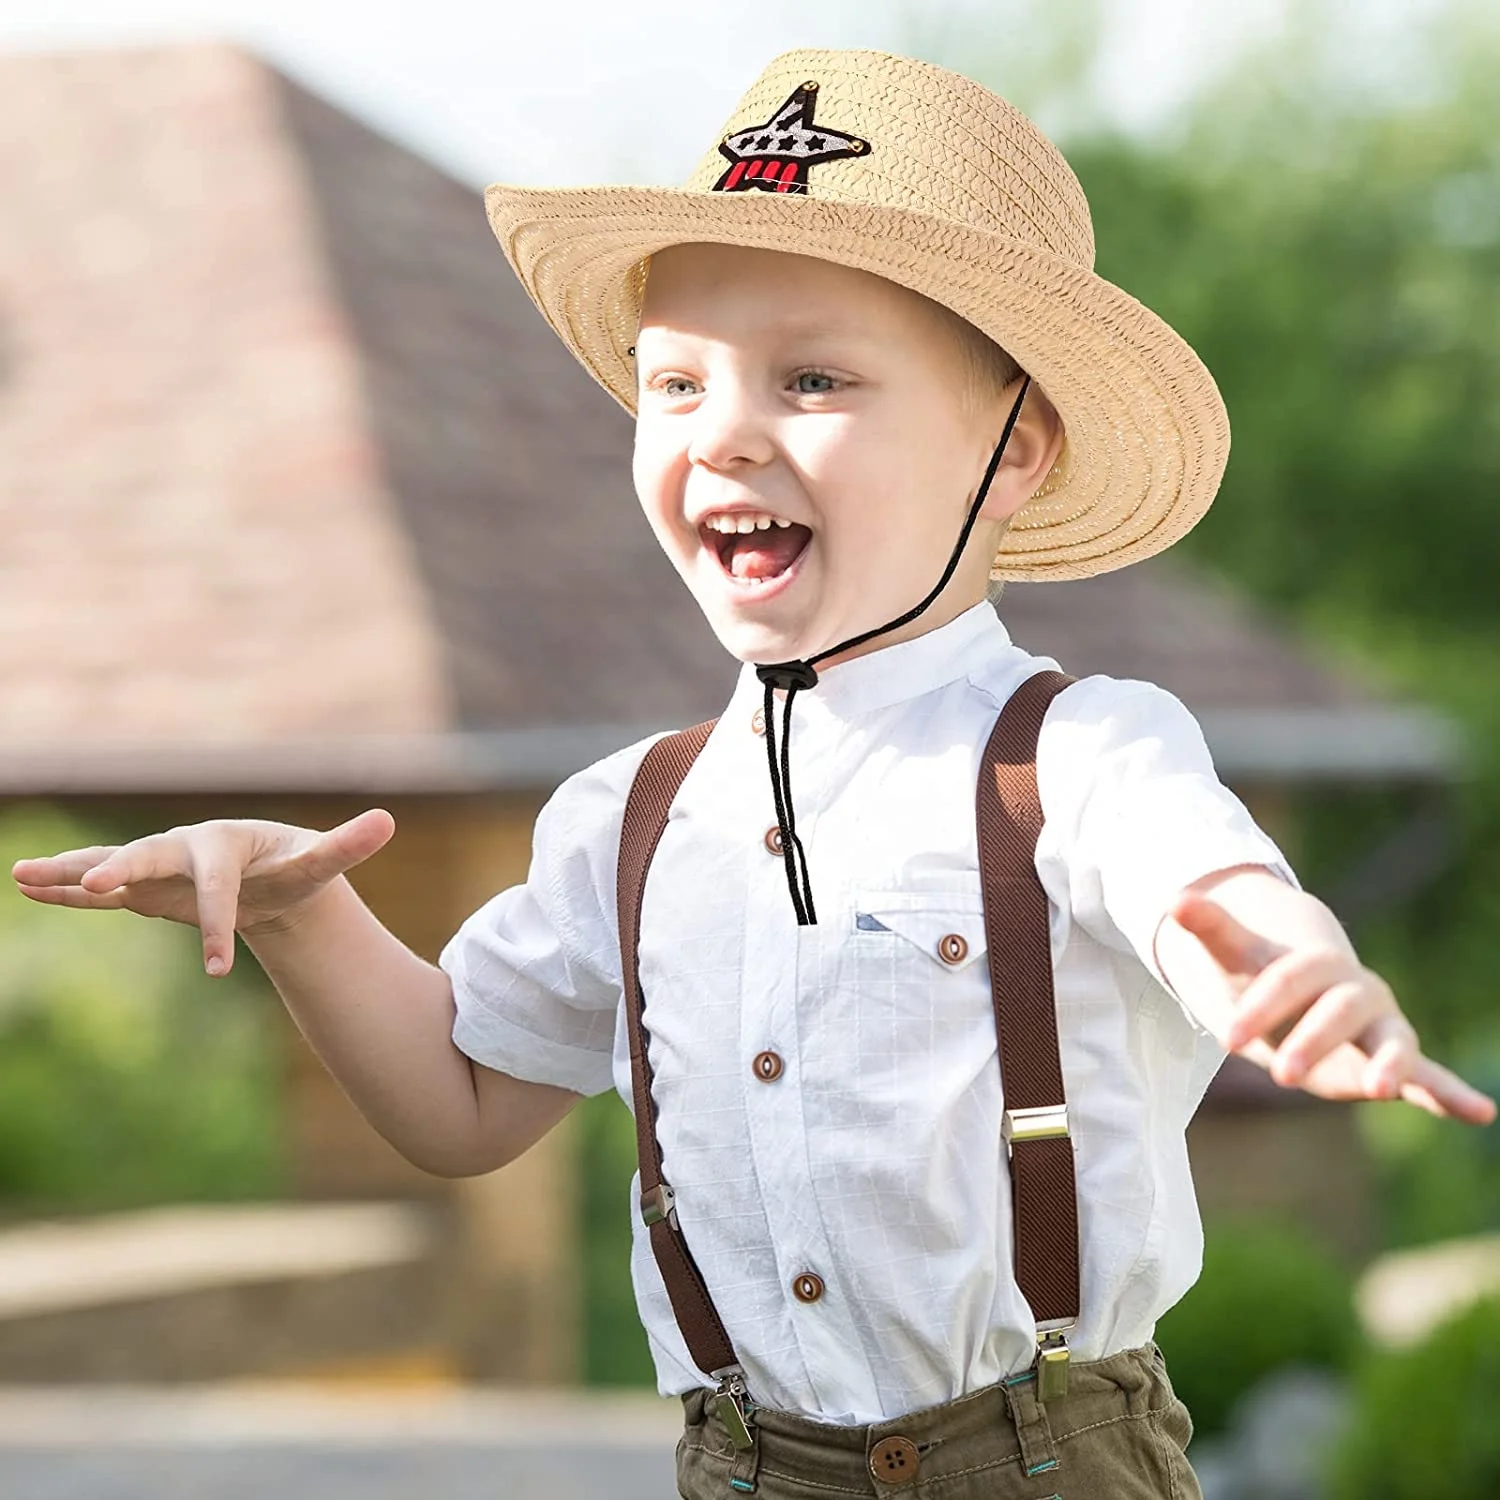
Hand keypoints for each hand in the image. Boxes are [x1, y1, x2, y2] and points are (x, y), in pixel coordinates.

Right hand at [10, 810, 395, 977]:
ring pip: (112, 867)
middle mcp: (185, 850)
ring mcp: (159, 867)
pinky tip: (29, 888)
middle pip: (150, 855)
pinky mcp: (144, 888)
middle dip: (124, 868)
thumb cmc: (294, 864)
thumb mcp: (321, 862)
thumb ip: (347, 844)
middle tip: (98, 883)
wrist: (269, 870)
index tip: (218, 970)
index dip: (218, 924)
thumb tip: (389, 820)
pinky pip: (101, 892)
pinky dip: (67, 892)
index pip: (218, 885)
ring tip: (22, 874)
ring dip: (71, 872)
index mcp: (227, 845)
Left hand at [1169, 889, 1495, 1125]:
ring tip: (1381, 1087)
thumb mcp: (1236, 955)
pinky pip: (1430, 1078)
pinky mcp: (1392, 1061)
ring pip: (1393, 1043)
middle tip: (1279, 1073)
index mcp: (1319, 964)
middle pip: (1340, 1013)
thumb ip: (1213, 929)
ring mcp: (1382, 1027)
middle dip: (1311, 1040)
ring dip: (1388, 1065)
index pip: (1291, 981)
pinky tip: (1483, 1114)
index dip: (1261, 1006)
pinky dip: (1453, 1095)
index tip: (1226, 1035)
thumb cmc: (1263, 975)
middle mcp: (1359, 992)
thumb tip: (1174, 898)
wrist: (1299, 991)